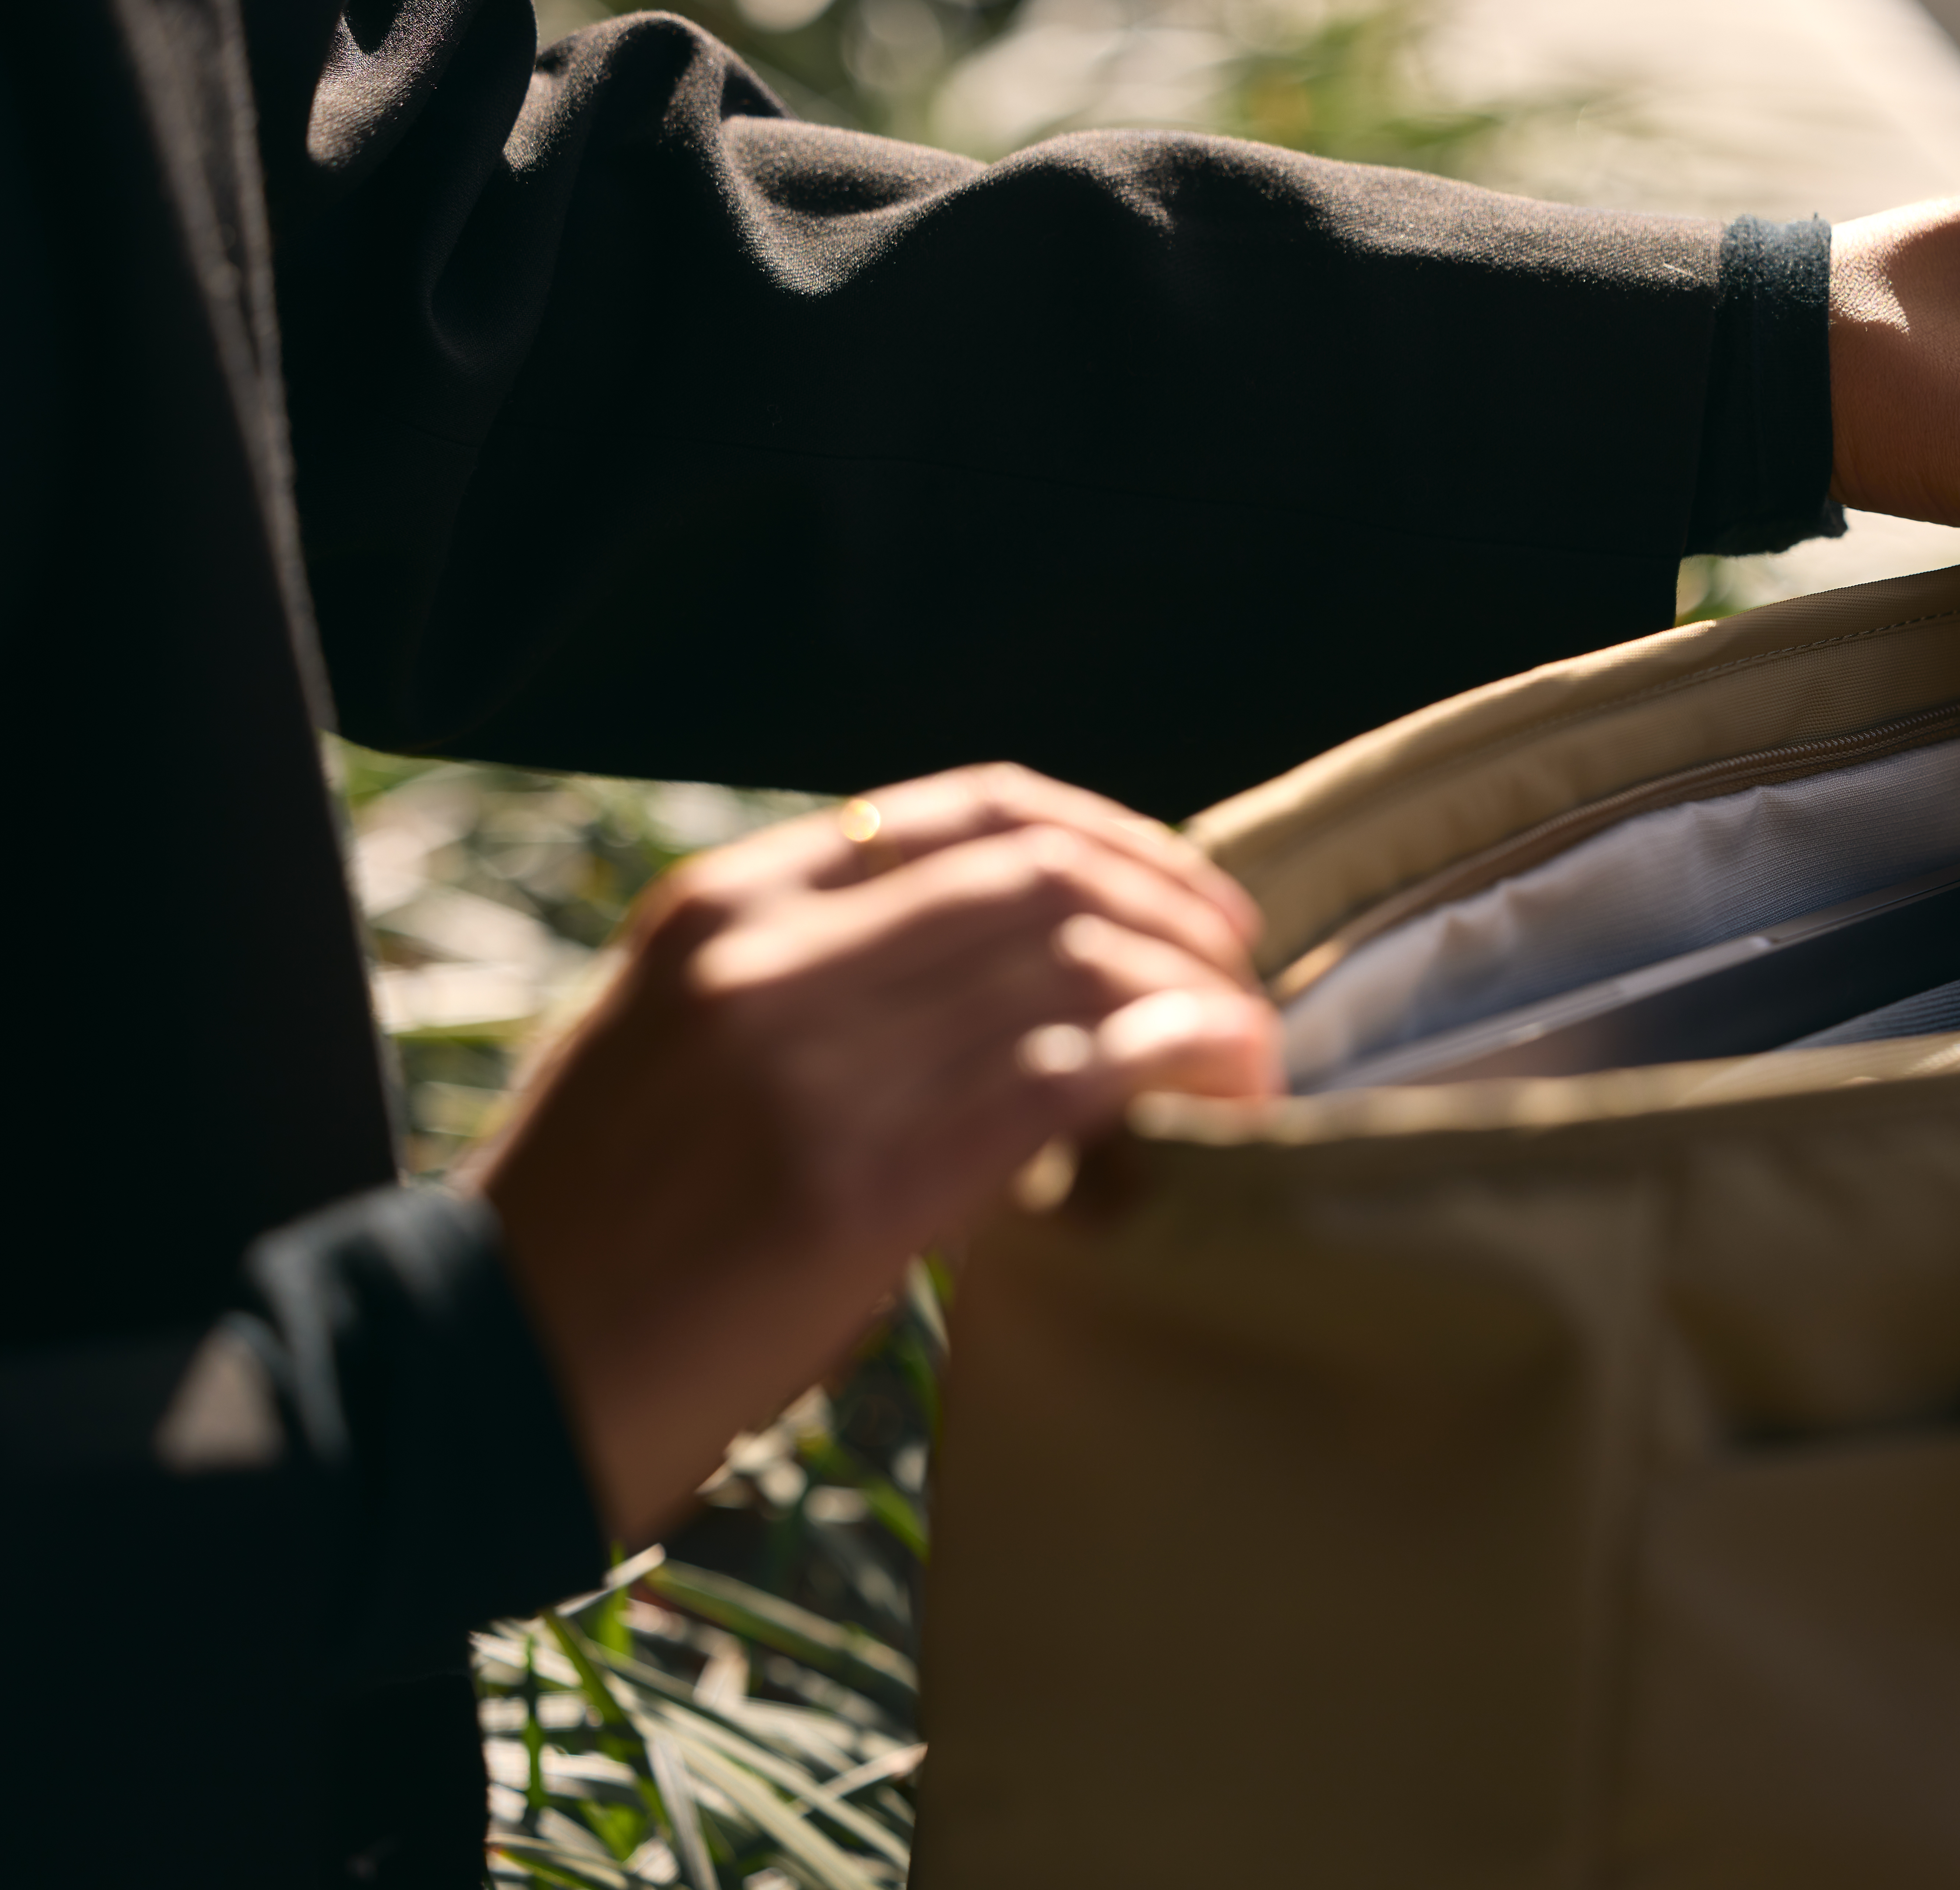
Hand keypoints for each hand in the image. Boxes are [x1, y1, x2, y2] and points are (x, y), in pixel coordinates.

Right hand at [471, 763, 1281, 1542]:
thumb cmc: (603, 1225)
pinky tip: (1221, 1087)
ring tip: (1248, 1052)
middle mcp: (768, 959)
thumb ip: (827, 985)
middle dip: (1178, 916)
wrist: (484, 1375)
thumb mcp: (688, 1042)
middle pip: (1045, 878)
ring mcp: (809, 1068)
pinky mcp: (854, 1185)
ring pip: (1075, 970)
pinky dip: (1172, 1065)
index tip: (1186, 900)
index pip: (973, 811)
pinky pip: (1067, 1080)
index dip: (1115, 839)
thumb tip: (1020, 979)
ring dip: (1196, 1000)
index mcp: (725, 906)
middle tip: (1242, 978)